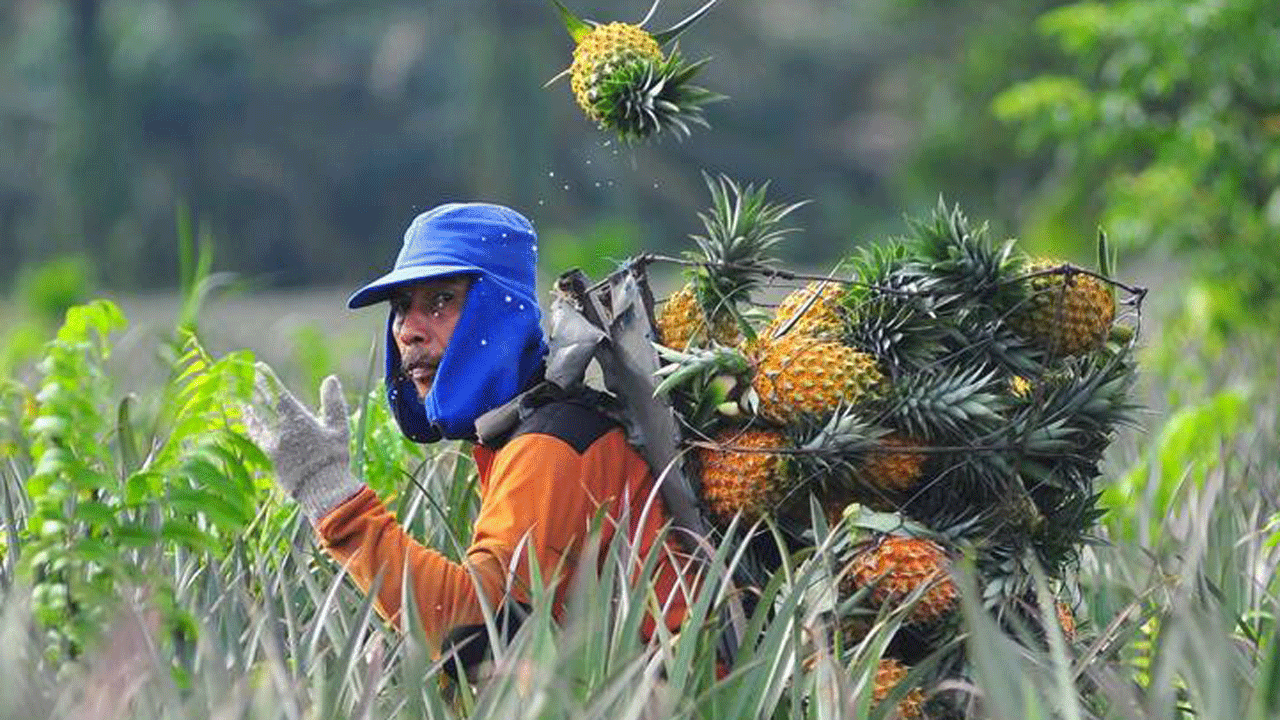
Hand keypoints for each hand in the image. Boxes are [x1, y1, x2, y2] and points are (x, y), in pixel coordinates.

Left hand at [244, 362, 362, 522]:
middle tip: (240, 376)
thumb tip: (331, 379)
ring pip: (254, 420)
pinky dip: (250, 425)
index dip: (265, 379)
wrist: (323, 490)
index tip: (257, 367)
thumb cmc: (334, 458)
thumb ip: (333, 402)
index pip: (276, 393)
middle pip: (260, 404)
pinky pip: (255, 437)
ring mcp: (271, 445)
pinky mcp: (268, 459)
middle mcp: (279, 430)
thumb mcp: (338, 428)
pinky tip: (247, 421)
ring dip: (247, 406)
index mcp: (297, 420)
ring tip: (242, 397)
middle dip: (251, 388)